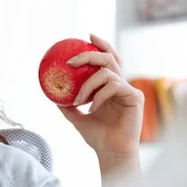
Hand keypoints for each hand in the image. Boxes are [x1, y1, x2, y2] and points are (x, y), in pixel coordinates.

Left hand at [59, 34, 143, 159]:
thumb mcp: (75, 118)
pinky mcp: (135, 97)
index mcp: (110, 86)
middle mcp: (121, 84)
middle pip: (109, 58)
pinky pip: (113, 87)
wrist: (110, 151)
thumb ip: (67, 104)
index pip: (107, 59)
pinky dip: (99, 96)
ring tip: (78, 101)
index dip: (100, 44)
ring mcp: (129, 89)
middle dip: (90, 53)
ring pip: (107, 73)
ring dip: (87, 86)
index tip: (87, 36)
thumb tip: (51, 94)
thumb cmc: (96, 136)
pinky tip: (91, 108)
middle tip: (72, 60)